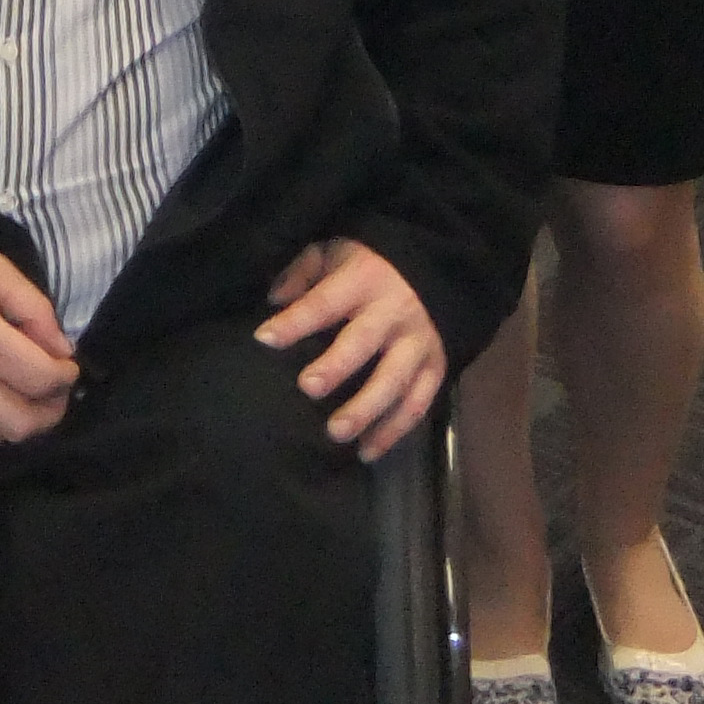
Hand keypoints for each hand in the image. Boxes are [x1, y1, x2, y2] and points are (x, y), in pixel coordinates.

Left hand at [256, 239, 442, 460]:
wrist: (439, 270)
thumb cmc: (370, 266)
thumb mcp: (334, 252)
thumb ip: (303, 272)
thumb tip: (274, 299)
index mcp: (363, 281)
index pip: (324, 302)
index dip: (296, 320)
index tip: (264, 338)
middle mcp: (394, 312)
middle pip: (364, 342)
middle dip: (337, 366)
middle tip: (309, 387)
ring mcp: (418, 343)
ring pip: (394, 381)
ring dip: (366, 409)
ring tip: (336, 432)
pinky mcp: (436, 368)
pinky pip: (418, 404)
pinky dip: (394, 432)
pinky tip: (366, 451)